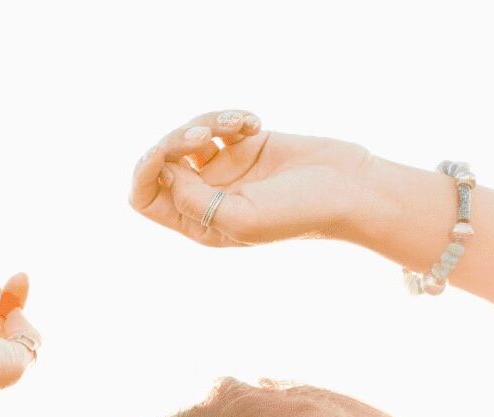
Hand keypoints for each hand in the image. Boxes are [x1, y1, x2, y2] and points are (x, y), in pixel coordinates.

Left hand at [128, 108, 374, 248]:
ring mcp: (226, 169)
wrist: (350, 188)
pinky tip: (256, 123)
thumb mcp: (241, 218)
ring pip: (188, 136)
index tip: (162, 155)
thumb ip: (193, 202)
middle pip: (162, 161)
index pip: (145, 199)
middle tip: (204, 135)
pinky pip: (218, 122)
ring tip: (238, 124)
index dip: (144, 173)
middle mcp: (207, 197)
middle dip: (175, 140)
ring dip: (206, 121)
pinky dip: (229, 116)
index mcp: (199, 223)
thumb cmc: (300, 212)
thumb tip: (162, 173)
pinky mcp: (246, 144)